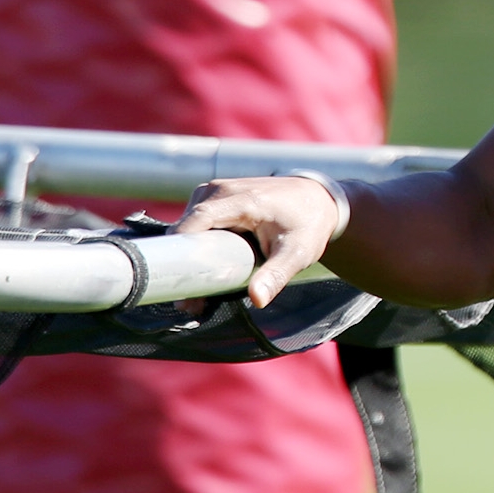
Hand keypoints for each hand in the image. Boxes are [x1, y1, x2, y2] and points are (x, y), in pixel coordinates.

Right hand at [175, 175, 340, 307]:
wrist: (318, 200)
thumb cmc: (309, 224)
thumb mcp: (297, 253)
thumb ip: (276, 275)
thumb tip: (258, 300)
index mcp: (240, 199)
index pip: (196, 221)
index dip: (179, 250)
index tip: (175, 285)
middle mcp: (220, 190)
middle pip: (186, 228)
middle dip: (183, 265)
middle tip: (188, 302)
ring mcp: (215, 191)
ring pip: (187, 227)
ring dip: (188, 258)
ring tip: (196, 295)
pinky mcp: (215, 197)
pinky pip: (195, 222)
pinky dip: (196, 246)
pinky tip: (203, 274)